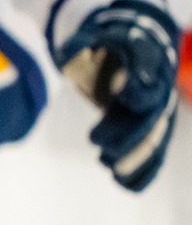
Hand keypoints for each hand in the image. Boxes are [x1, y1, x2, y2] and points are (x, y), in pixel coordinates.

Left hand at [58, 0, 178, 190]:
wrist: (132, 50)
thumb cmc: (105, 45)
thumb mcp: (90, 38)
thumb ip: (77, 47)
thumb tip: (67, 57)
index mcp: (145, 61)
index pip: (147, 74)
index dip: (140, 84)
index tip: (128, 96)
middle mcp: (157, 89)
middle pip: (150, 115)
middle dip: (129, 131)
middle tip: (95, 142)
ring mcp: (157, 111)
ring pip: (154, 139)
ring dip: (136, 157)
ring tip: (111, 170)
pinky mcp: (152, 129)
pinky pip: (154, 154)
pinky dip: (144, 171)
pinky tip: (126, 185)